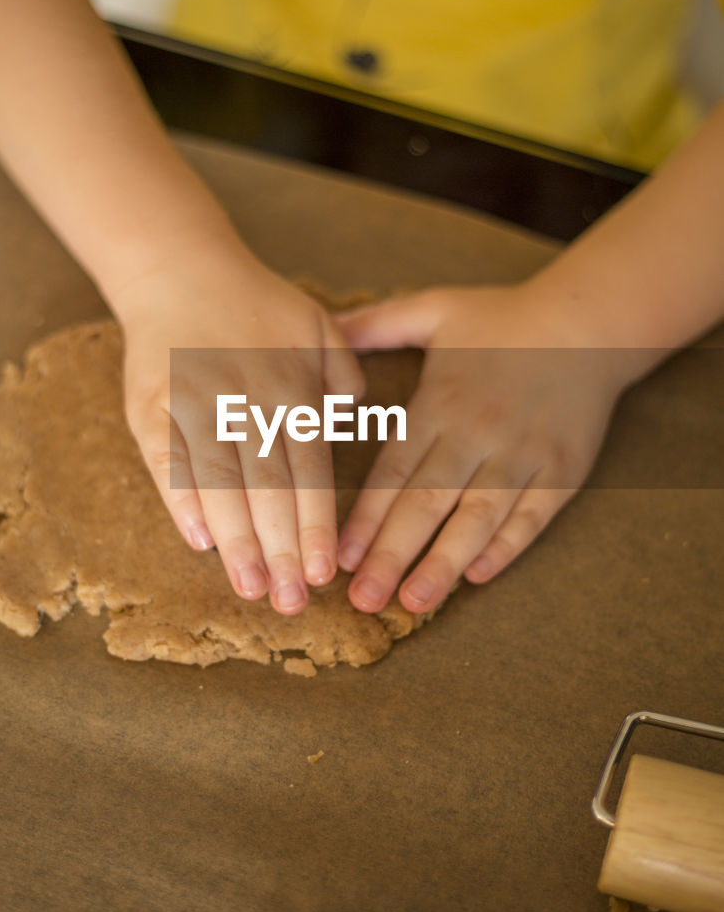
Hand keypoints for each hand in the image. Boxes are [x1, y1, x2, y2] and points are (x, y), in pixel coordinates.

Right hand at [113, 235, 362, 614]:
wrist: (179, 267)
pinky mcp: (151, 407)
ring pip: (219, 482)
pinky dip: (181, 501)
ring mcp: (194, 403)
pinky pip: (166, 460)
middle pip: (267, 486)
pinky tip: (198, 541)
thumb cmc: (256, 303)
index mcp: (291, 387)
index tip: (323, 571)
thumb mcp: (316, 322)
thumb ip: (340, 371)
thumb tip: (351, 412)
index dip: (315, 523)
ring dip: (236, 539)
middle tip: (291, 602)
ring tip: (250, 588)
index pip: (309, 469)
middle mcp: (246, 399)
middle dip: (280, 549)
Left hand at [335, 284, 632, 614]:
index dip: (365, 517)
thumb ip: (375, 324)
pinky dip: (506, 546)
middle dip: (391, 554)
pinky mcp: (562, 470)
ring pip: (477, 517)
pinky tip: (478, 576)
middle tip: (361, 598)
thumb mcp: (434, 309)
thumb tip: (323, 326)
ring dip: (443, 562)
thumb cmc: (504, 317)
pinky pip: (532, 516)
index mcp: (439, 403)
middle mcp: (477, 433)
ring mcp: (522, 454)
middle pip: (427, 502)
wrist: (590, 321)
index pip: (393, 471)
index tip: (338, 555)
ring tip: (413, 602)